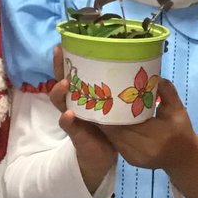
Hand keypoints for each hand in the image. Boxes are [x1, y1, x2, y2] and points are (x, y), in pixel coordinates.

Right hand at [49, 46, 115, 193]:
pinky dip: (67, 120)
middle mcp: (73, 102)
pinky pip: (69, 126)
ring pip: (59, 101)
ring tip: (64, 84)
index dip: (66, 58)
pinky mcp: (75, 133)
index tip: (62, 43)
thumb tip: (139, 64)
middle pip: (61, 81)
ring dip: (60, 91)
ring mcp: (72, 117)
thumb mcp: (114, 103)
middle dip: (58, 67)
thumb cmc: (110, 124)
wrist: (104, 153)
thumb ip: (120, 87)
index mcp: (82, 93)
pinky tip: (69, 114)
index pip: (72, 72)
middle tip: (59, 54)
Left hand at [100, 78, 197, 197]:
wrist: (184, 158)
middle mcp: (144, 148)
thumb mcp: (178, 109)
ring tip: (97, 108)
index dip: (114, 110)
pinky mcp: (130, 161)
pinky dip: (110, 132)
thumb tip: (154, 75)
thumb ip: (167, 91)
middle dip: (105, 115)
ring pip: (113, 138)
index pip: (128, 122)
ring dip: (104, 124)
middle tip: (97, 99)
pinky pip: (116, 143)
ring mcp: (135, 157)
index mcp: (158, 135)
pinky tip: (105, 121)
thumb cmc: (181, 130)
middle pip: (116, 130)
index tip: (106, 96)